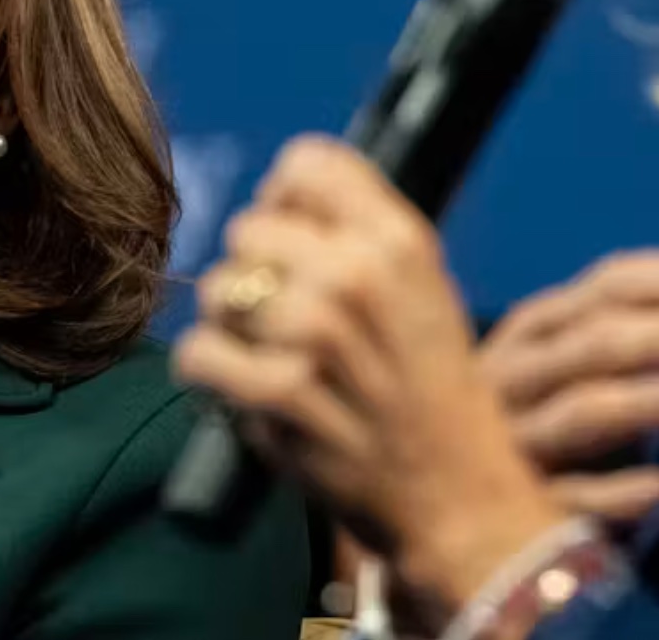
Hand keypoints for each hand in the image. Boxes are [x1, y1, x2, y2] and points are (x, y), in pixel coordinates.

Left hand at [174, 136, 570, 616]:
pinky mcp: (280, 396)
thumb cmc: (433, 391)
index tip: (296, 240)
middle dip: (256, 271)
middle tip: (284, 317)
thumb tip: (279, 190)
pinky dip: (210, 373)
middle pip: (247, 227)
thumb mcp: (425, 288)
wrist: (459, 495)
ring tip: (271, 356)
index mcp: (400, 238)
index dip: (287, 200)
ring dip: (231, 326)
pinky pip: (198, 353)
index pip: (304, 164)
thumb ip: (361, 231)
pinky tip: (244, 387)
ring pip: (217, 290)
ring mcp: (317, 335)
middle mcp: (358, 275)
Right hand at [481, 233, 658, 523]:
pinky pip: (565, 499)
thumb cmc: (534, 406)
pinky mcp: (510, 509)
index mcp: (532, 331)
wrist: (444, 491)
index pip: (603, 288)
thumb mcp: (576, 345)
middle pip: (593, 344)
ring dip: (652, 398)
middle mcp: (514, 376)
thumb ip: (645, 300)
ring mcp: (508, 441)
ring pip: (581, 413)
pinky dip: (613, 492)